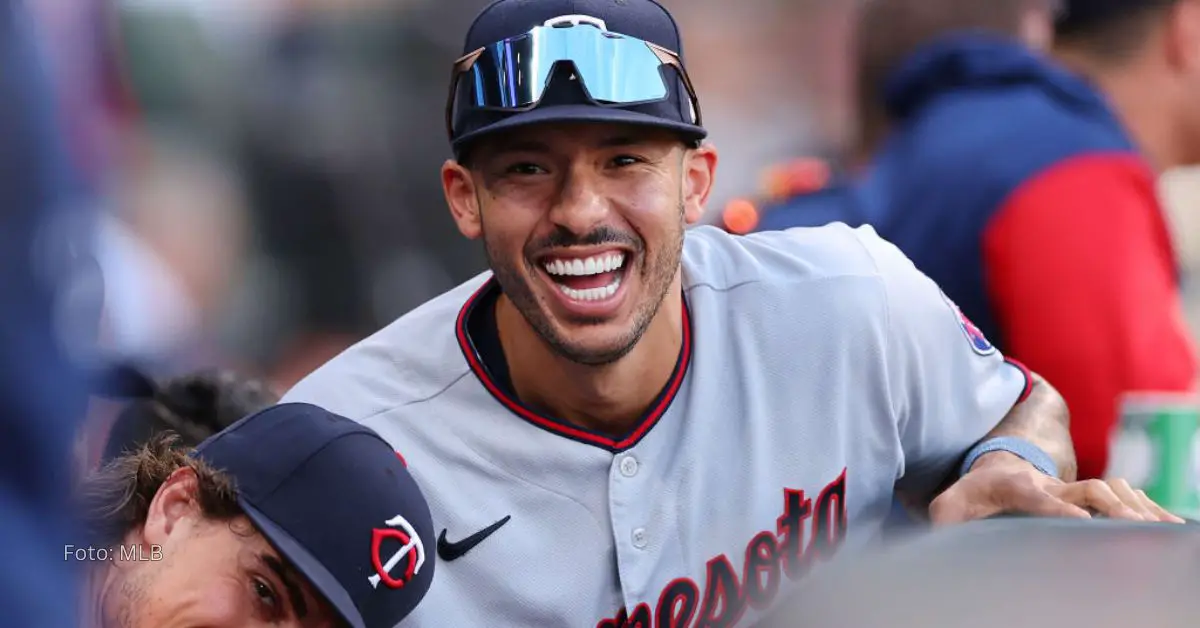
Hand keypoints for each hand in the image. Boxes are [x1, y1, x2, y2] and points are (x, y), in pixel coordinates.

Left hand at [929, 451, 1186, 524]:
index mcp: (1015, 486)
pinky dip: (1143, 508)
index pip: (1039, 497)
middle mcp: (1048, 484)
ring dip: (1134, 507)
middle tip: (1133, 525)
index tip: (1081, 522)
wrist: (995, 464)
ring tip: (1160, 527)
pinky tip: (1165, 524)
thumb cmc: (971, 492)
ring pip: (1108, 491)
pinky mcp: (1083, 495)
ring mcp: (1069, 488)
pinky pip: (1119, 497)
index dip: (1058, 508)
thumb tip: (940, 540)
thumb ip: (944, 521)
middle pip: (1085, 490)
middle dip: (1110, 506)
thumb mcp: (948, 505)